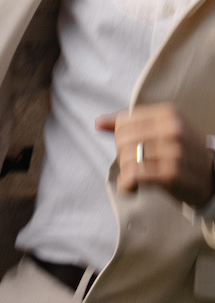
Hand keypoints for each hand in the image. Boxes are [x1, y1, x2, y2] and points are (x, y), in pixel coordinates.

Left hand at [97, 104, 214, 206]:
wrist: (209, 176)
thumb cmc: (180, 154)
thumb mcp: (161, 130)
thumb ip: (130, 125)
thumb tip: (99, 121)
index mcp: (168, 113)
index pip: (124, 122)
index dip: (120, 140)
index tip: (131, 150)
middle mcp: (172, 128)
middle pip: (122, 140)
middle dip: (122, 157)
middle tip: (134, 166)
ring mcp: (173, 151)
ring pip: (127, 159)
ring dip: (125, 174)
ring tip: (136, 178)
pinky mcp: (171, 173)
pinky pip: (133, 176)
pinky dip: (126, 185)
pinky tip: (133, 188)